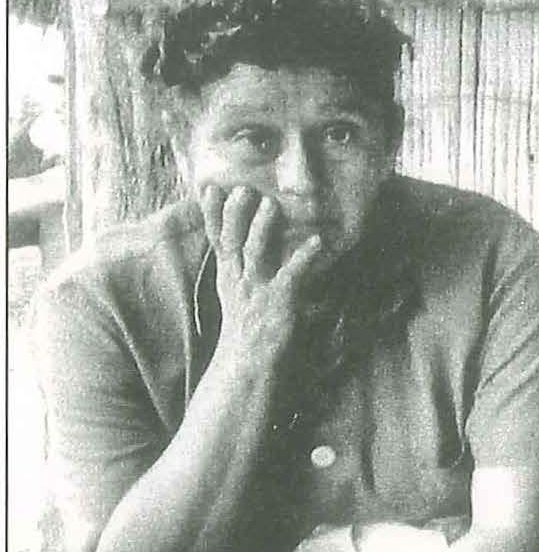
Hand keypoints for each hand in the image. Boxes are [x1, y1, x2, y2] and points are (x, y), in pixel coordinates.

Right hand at [200, 184, 324, 359]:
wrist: (247, 365)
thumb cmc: (249, 327)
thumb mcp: (240, 294)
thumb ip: (245, 269)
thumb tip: (250, 246)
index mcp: (229, 275)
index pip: (217, 239)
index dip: (213, 213)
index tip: (208, 186)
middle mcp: (238, 279)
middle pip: (230, 240)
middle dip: (234, 213)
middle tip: (241, 188)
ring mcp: (256, 290)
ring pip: (254, 253)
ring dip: (262, 227)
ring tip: (271, 204)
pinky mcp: (278, 302)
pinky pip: (291, 275)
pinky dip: (304, 257)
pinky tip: (317, 241)